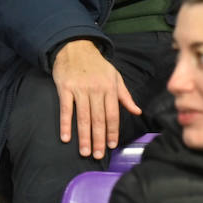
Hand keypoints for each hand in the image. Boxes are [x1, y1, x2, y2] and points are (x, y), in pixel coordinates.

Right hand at [52, 39, 141, 158]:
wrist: (76, 47)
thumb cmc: (97, 65)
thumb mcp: (115, 76)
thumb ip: (125, 96)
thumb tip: (137, 111)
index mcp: (110, 88)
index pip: (113, 114)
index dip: (113, 131)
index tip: (112, 146)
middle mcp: (96, 89)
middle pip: (98, 119)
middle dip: (99, 139)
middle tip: (97, 155)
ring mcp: (80, 89)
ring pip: (83, 117)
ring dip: (84, 136)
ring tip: (84, 151)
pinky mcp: (65, 88)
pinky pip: (66, 109)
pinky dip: (66, 124)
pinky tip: (65, 138)